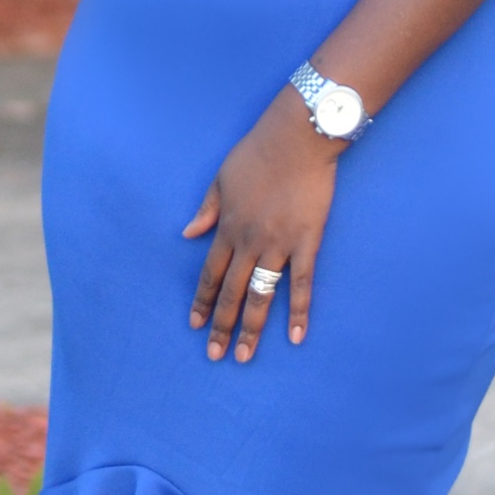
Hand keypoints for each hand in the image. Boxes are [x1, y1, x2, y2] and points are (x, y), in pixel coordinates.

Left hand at [184, 87, 344, 361]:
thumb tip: (187, 234)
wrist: (297, 138)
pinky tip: (296, 337)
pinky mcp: (307, 242)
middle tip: (215, 356)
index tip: (194, 325)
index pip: (210, 274)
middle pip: (232, 293)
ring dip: (252, 328)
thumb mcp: (220, 178)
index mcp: (227, 227)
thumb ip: (206, 210)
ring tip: (245, 356)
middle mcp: (249, 242)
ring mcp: (279, 245)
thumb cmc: (258, 152)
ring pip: (262, 296)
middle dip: (221, 327)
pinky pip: (302, 284)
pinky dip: (299, 312)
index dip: (202, 301)